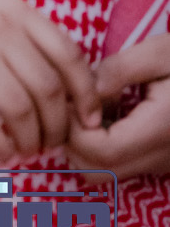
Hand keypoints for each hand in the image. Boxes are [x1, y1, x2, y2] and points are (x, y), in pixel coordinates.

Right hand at [0, 0, 101, 163]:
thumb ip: (30, 44)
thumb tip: (72, 97)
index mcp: (16, 11)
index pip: (69, 56)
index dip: (86, 95)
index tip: (88, 121)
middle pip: (48, 89)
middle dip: (57, 126)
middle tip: (52, 143)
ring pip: (20, 110)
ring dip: (30, 140)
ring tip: (27, 149)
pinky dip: (0, 147)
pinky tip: (1, 154)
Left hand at [66, 33, 169, 175]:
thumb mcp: (160, 51)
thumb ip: (118, 71)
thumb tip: (84, 93)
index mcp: (161, 128)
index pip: (102, 152)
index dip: (74, 131)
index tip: (66, 99)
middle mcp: (162, 156)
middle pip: (97, 172)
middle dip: (72, 141)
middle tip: (69, 102)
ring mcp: (162, 164)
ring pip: (107, 174)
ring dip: (85, 146)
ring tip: (86, 105)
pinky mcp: (162, 162)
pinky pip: (121, 166)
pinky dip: (101, 148)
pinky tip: (105, 114)